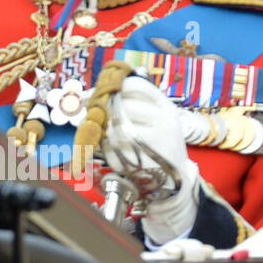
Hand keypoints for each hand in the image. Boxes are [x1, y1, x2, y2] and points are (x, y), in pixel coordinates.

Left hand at [101, 73, 199, 244]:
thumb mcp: (152, 117)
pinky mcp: (146, 162)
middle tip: (101, 119)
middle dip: (107, 112)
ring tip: (108, 137)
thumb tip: (88, 95)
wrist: (174, 177)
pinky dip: (107, 150)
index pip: (135, 85)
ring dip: (105, 132)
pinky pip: (114, 150)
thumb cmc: (156, 141)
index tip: (103, 96)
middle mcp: (165, 121)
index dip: (113, 88)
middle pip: (123, 106)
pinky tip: (114, 152)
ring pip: (116, 128)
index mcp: (165, 106)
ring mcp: (157, 142)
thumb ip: (127, 102)